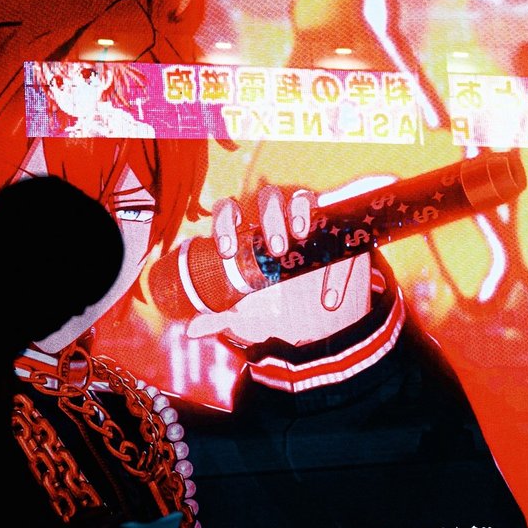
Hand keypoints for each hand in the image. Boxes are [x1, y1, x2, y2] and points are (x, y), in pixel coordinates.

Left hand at [185, 184, 372, 346]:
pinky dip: (334, 254)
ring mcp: (307, 222)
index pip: (228, 210)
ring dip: (298, 211)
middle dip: (269, 217)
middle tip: (275, 249)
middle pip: (267, 197)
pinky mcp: (336, 234)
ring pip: (300, 197)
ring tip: (299, 238)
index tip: (226, 251)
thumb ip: (221, 319)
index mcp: (249, 235)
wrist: (318, 321)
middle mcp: (277, 222)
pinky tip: (329, 294)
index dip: (224, 222)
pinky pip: (338, 227)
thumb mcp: (248, 316)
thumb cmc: (277, 308)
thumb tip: (190, 330)